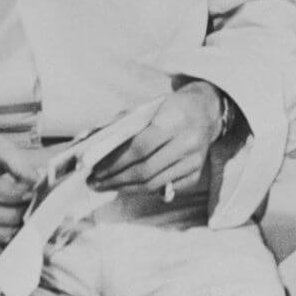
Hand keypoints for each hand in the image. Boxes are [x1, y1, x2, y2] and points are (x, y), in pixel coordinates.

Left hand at [88, 82, 223, 196]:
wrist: (206, 111)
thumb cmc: (171, 107)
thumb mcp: (149, 106)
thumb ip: (121, 124)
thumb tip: (89, 141)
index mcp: (175, 119)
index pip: (140, 147)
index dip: (115, 162)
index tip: (95, 169)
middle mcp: (188, 141)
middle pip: (145, 170)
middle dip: (115, 179)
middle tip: (95, 182)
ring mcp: (194, 160)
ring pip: (153, 184)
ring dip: (125, 188)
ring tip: (106, 186)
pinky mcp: (196, 173)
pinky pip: (164, 188)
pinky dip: (142, 190)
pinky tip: (127, 186)